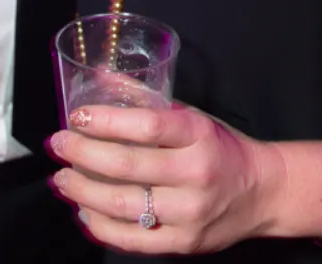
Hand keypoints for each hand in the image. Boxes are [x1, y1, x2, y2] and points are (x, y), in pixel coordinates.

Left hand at [47, 104, 284, 255]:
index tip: (76, 117)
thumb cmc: (220, 148)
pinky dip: (101, 226)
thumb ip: (146, 102)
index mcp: (198, 135)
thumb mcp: (192, 117)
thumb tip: (100, 79)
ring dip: (83, 191)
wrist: (263, 192)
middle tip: (58, 145)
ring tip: (62, 180)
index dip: (105, 121)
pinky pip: (132, 238)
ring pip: (123, 205)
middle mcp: (195, 174)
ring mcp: (190, 212)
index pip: (146, 126)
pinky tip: (84, 211)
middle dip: (82, 154)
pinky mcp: (183, 242)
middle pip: (127, 166)